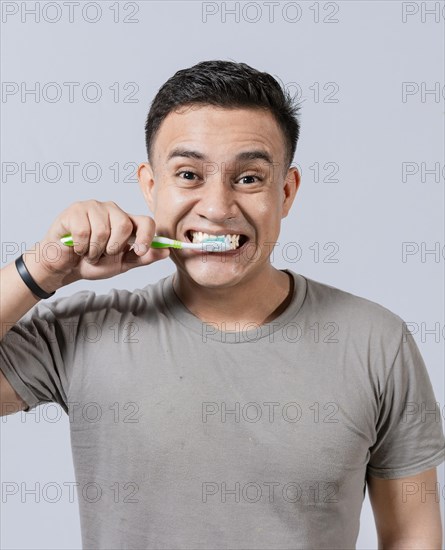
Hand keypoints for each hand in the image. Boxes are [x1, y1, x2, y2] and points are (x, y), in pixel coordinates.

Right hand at [23, 199, 168, 290]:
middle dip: (113, 248)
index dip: (146, 237)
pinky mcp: (76, 210)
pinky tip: (76, 246)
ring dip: (94, 250)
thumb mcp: (122, 264)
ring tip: (88, 252)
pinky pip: (84, 231)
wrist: (65, 267)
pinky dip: (80, 246)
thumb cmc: (93, 262)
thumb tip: (166, 251)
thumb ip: (143, 258)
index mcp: (127, 222)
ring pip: (103, 230)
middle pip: (125, 225)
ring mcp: (94, 207)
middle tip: (102, 254)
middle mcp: (113, 210)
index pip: (146, 221)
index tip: (139, 251)